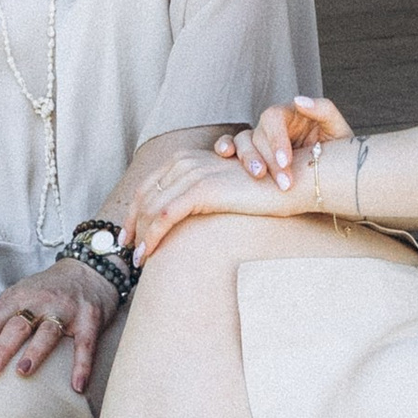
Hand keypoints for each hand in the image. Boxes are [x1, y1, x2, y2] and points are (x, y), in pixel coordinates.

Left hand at [0, 259, 118, 391]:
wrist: (89, 270)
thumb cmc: (47, 290)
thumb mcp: (20, 295)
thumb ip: (0, 316)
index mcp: (18, 297)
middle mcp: (40, 302)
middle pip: (18, 325)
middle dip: (2, 346)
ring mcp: (65, 310)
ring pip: (48, 332)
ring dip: (35, 352)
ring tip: (23, 371)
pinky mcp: (89, 320)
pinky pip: (85, 345)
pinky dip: (81, 366)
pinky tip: (77, 386)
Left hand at [124, 136, 311, 265]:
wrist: (289, 183)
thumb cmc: (260, 192)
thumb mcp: (223, 191)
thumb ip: (200, 197)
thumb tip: (181, 218)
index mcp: (188, 158)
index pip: (150, 185)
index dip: (135, 210)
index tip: (129, 233)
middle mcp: (186, 161)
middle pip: (146, 195)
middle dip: (132, 224)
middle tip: (127, 250)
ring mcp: (193, 173)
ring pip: (152, 208)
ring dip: (141, 236)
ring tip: (137, 260)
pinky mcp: (202, 189)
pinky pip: (166, 215)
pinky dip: (152, 237)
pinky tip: (148, 255)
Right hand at [216, 94, 348, 190]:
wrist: (336, 175)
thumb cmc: (337, 151)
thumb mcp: (338, 130)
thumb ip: (323, 110)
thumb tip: (298, 100)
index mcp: (291, 114)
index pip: (274, 119)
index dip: (276, 139)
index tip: (286, 161)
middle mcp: (272, 125)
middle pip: (258, 133)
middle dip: (268, 159)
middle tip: (283, 183)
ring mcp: (260, 139)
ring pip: (242, 141)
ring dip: (248, 159)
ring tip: (259, 177)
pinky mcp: (252, 155)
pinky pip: (232, 146)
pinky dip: (224, 147)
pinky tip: (225, 155)